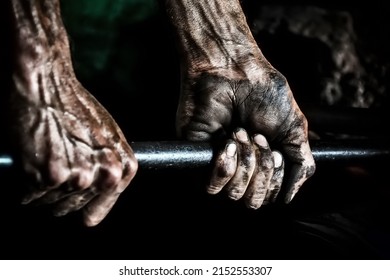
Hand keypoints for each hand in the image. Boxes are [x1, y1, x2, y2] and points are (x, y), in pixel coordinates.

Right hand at [8, 0, 137, 224]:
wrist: (45, 81)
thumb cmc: (73, 105)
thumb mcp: (107, 137)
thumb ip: (106, 167)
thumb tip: (97, 196)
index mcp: (122, 169)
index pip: (97, 210)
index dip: (79, 205)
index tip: (69, 198)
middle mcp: (105, 177)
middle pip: (70, 208)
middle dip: (57, 192)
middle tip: (53, 162)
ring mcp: (78, 178)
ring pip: (48, 204)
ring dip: (39, 187)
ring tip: (44, 155)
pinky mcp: (48, 176)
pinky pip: (26, 197)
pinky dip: (21, 183)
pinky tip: (29, 158)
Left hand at [176, 63, 315, 206]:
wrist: (232, 71)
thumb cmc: (263, 94)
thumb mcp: (295, 129)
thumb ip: (302, 165)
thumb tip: (288, 199)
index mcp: (264, 165)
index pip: (270, 197)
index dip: (277, 177)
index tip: (275, 148)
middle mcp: (242, 169)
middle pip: (254, 201)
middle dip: (263, 168)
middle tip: (259, 136)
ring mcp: (219, 165)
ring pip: (235, 194)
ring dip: (246, 159)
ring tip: (241, 132)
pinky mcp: (198, 160)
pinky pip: (212, 185)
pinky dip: (226, 163)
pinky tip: (227, 140)